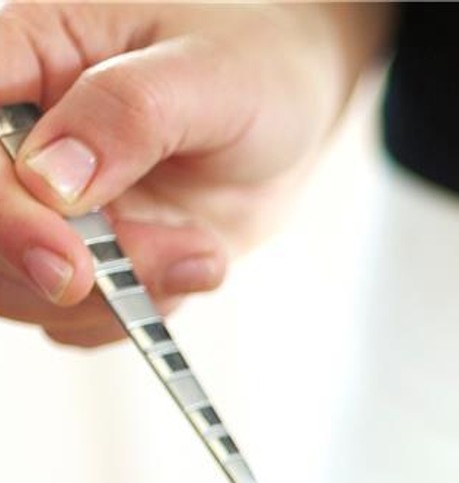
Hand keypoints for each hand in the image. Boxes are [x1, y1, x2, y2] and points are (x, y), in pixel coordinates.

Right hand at [0, 2, 389, 345]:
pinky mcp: (83, 253)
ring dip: (116, 295)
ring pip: (20, 287)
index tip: (64, 255)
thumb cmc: (249, 61)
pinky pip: (77, 316)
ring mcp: (44, 203)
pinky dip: (138, 309)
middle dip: (64, 269)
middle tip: (167, 259)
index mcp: (20, 56)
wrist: (293, 106)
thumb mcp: (208, 73)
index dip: (0, 211)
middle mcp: (14, 137)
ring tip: (200, 247)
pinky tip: (192, 259)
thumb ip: (127, 113)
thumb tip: (50, 177)